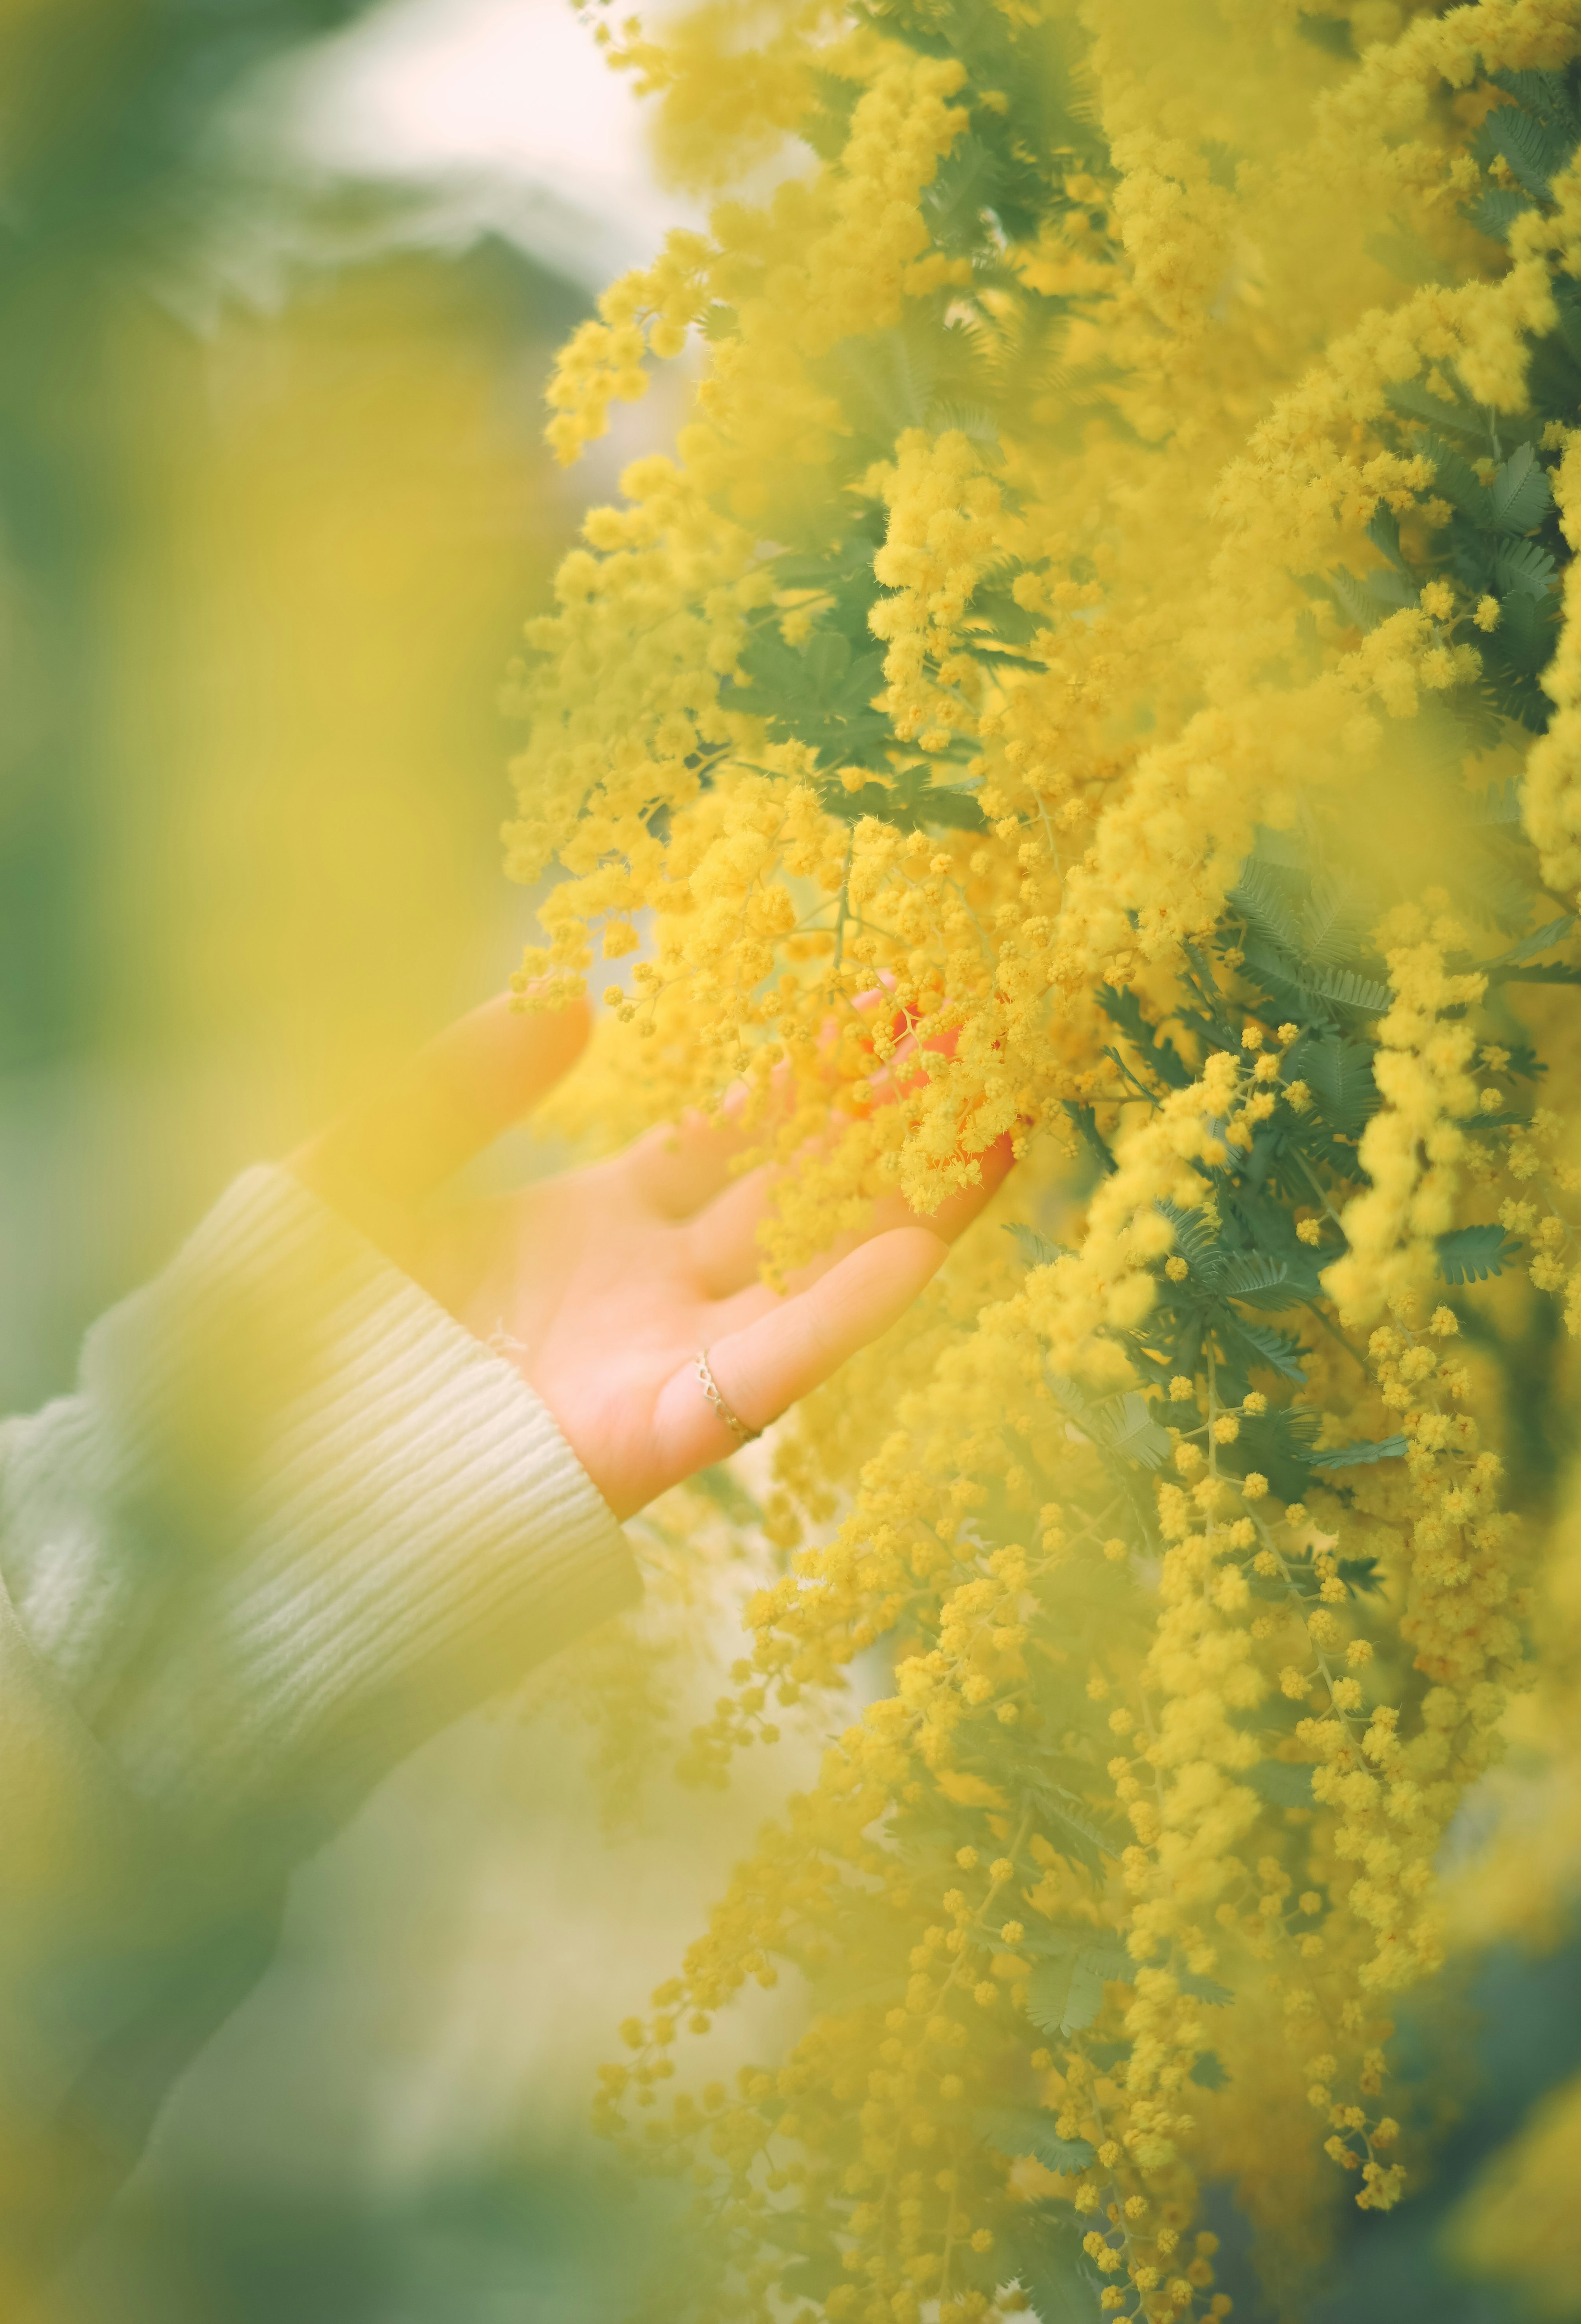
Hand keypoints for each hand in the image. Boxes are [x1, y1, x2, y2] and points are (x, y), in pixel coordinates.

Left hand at [290, 994, 1011, 1520]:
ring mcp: (660, 1359)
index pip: (733, 1136)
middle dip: (887, 1114)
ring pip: (812, 1272)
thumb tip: (575, 1002)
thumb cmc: (294, 1323)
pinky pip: (763, 1372)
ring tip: (998, 1120)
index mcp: (591, 1225)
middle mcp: (649, 1289)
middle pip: (798, 1189)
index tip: (886, 995)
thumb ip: (462, 1081)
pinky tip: (917, 1249)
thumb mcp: (368, 1161)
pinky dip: (838, 1316)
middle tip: (977, 1028)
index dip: (811, 1070)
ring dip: (906, 1201)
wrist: (256, 1471)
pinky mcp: (648, 1435)